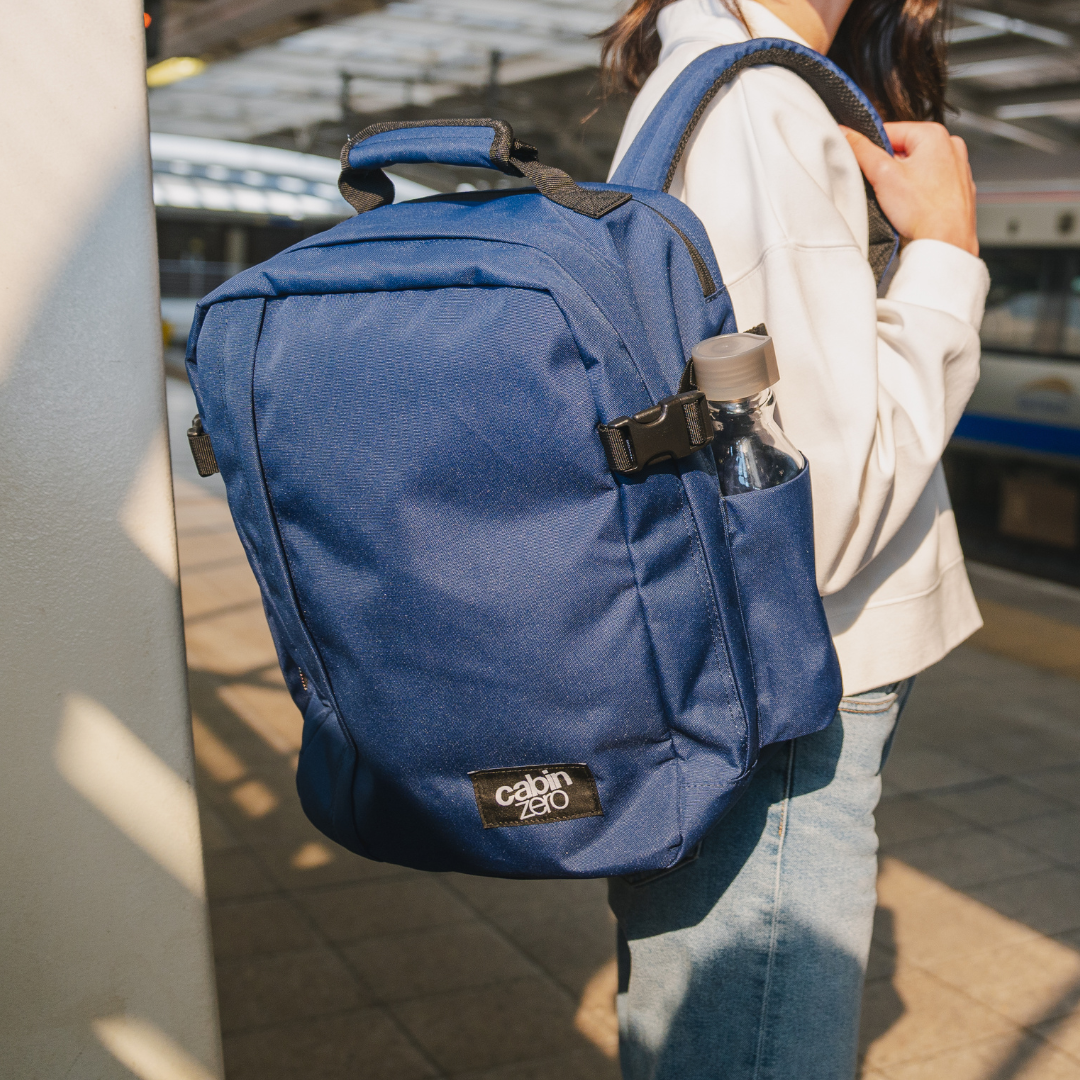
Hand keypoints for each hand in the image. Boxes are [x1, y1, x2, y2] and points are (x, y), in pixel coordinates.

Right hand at [840, 122, 978, 256]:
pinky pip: (929, 185)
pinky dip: (918, 194)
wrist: (947, 243)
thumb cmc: (923, 211)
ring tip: (900, 201)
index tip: (864, 167)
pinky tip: (914, 208)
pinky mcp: (958, 190)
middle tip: (883, 188)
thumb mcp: (882, 175)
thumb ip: (861, 150)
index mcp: (934, 134)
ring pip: (917, 168)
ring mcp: (958, 168)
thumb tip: (845, 133)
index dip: (871, 150)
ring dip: (902, 182)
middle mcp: (951, 146)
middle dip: (888, 168)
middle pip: (903, 150)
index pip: (889, 131)